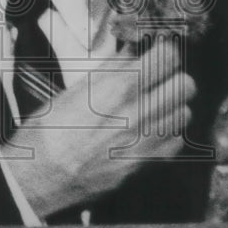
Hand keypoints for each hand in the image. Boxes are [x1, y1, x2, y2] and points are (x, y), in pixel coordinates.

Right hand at [1, 39, 195, 218]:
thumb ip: (109, 69)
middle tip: (159, 79)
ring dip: (173, 106)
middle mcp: (137, 114)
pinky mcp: (145, 165)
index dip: (164, 51)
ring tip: (155, 105)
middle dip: (173, 77)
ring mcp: (145, 142)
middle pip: (185, 85)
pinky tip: (151, 129)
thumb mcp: (74, 91)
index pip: (167, 57)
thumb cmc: (49, 132)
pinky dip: (168, 133)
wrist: (42, 177)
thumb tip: (130, 51)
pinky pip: (176, 142)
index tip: (158, 52)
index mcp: (117, 89)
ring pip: (184, 113)